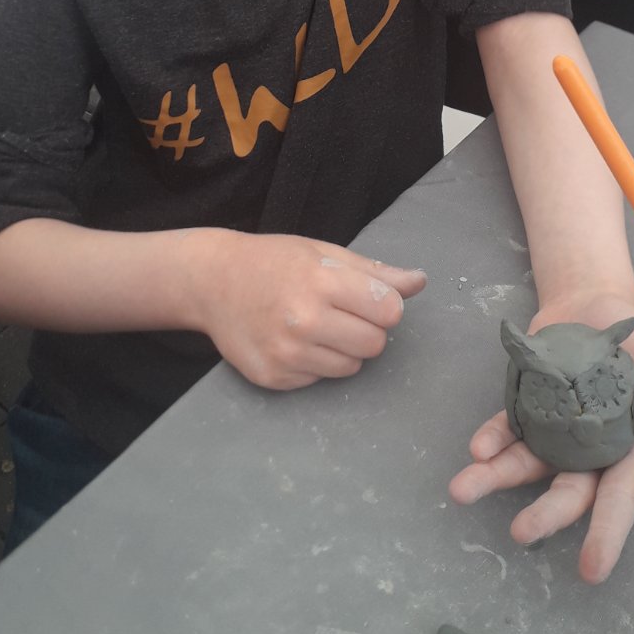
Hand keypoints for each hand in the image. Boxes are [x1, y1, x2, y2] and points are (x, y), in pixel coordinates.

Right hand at [194, 232, 425, 390]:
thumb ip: (375, 272)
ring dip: (342, 350)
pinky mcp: (273, 378)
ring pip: (350, 368)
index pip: (389, 311)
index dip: (384, 305)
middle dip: (366, 330)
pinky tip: (291, 341)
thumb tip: (420, 282)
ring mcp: (287, 353)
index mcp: (322, 281)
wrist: (212, 281)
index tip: (366, 298)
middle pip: (375, 344)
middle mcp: (304, 320)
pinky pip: (319, 380)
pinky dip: (314, 365)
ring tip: (314, 326)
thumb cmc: (274, 261)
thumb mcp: (325, 253)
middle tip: (339, 313)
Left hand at [448, 287, 633, 582]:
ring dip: (497, 479)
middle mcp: (590, 449)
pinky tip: (475, 447)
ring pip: (527, 466)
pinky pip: (506, 432)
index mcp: (629, 444)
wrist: (590, 302)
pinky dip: (491, 440)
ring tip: (465, 488)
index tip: (591, 570)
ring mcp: (554, 432)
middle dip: (546, 514)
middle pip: (569, 490)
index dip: (608, 531)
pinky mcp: (525, 410)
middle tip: (522, 533)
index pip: (621, 495)